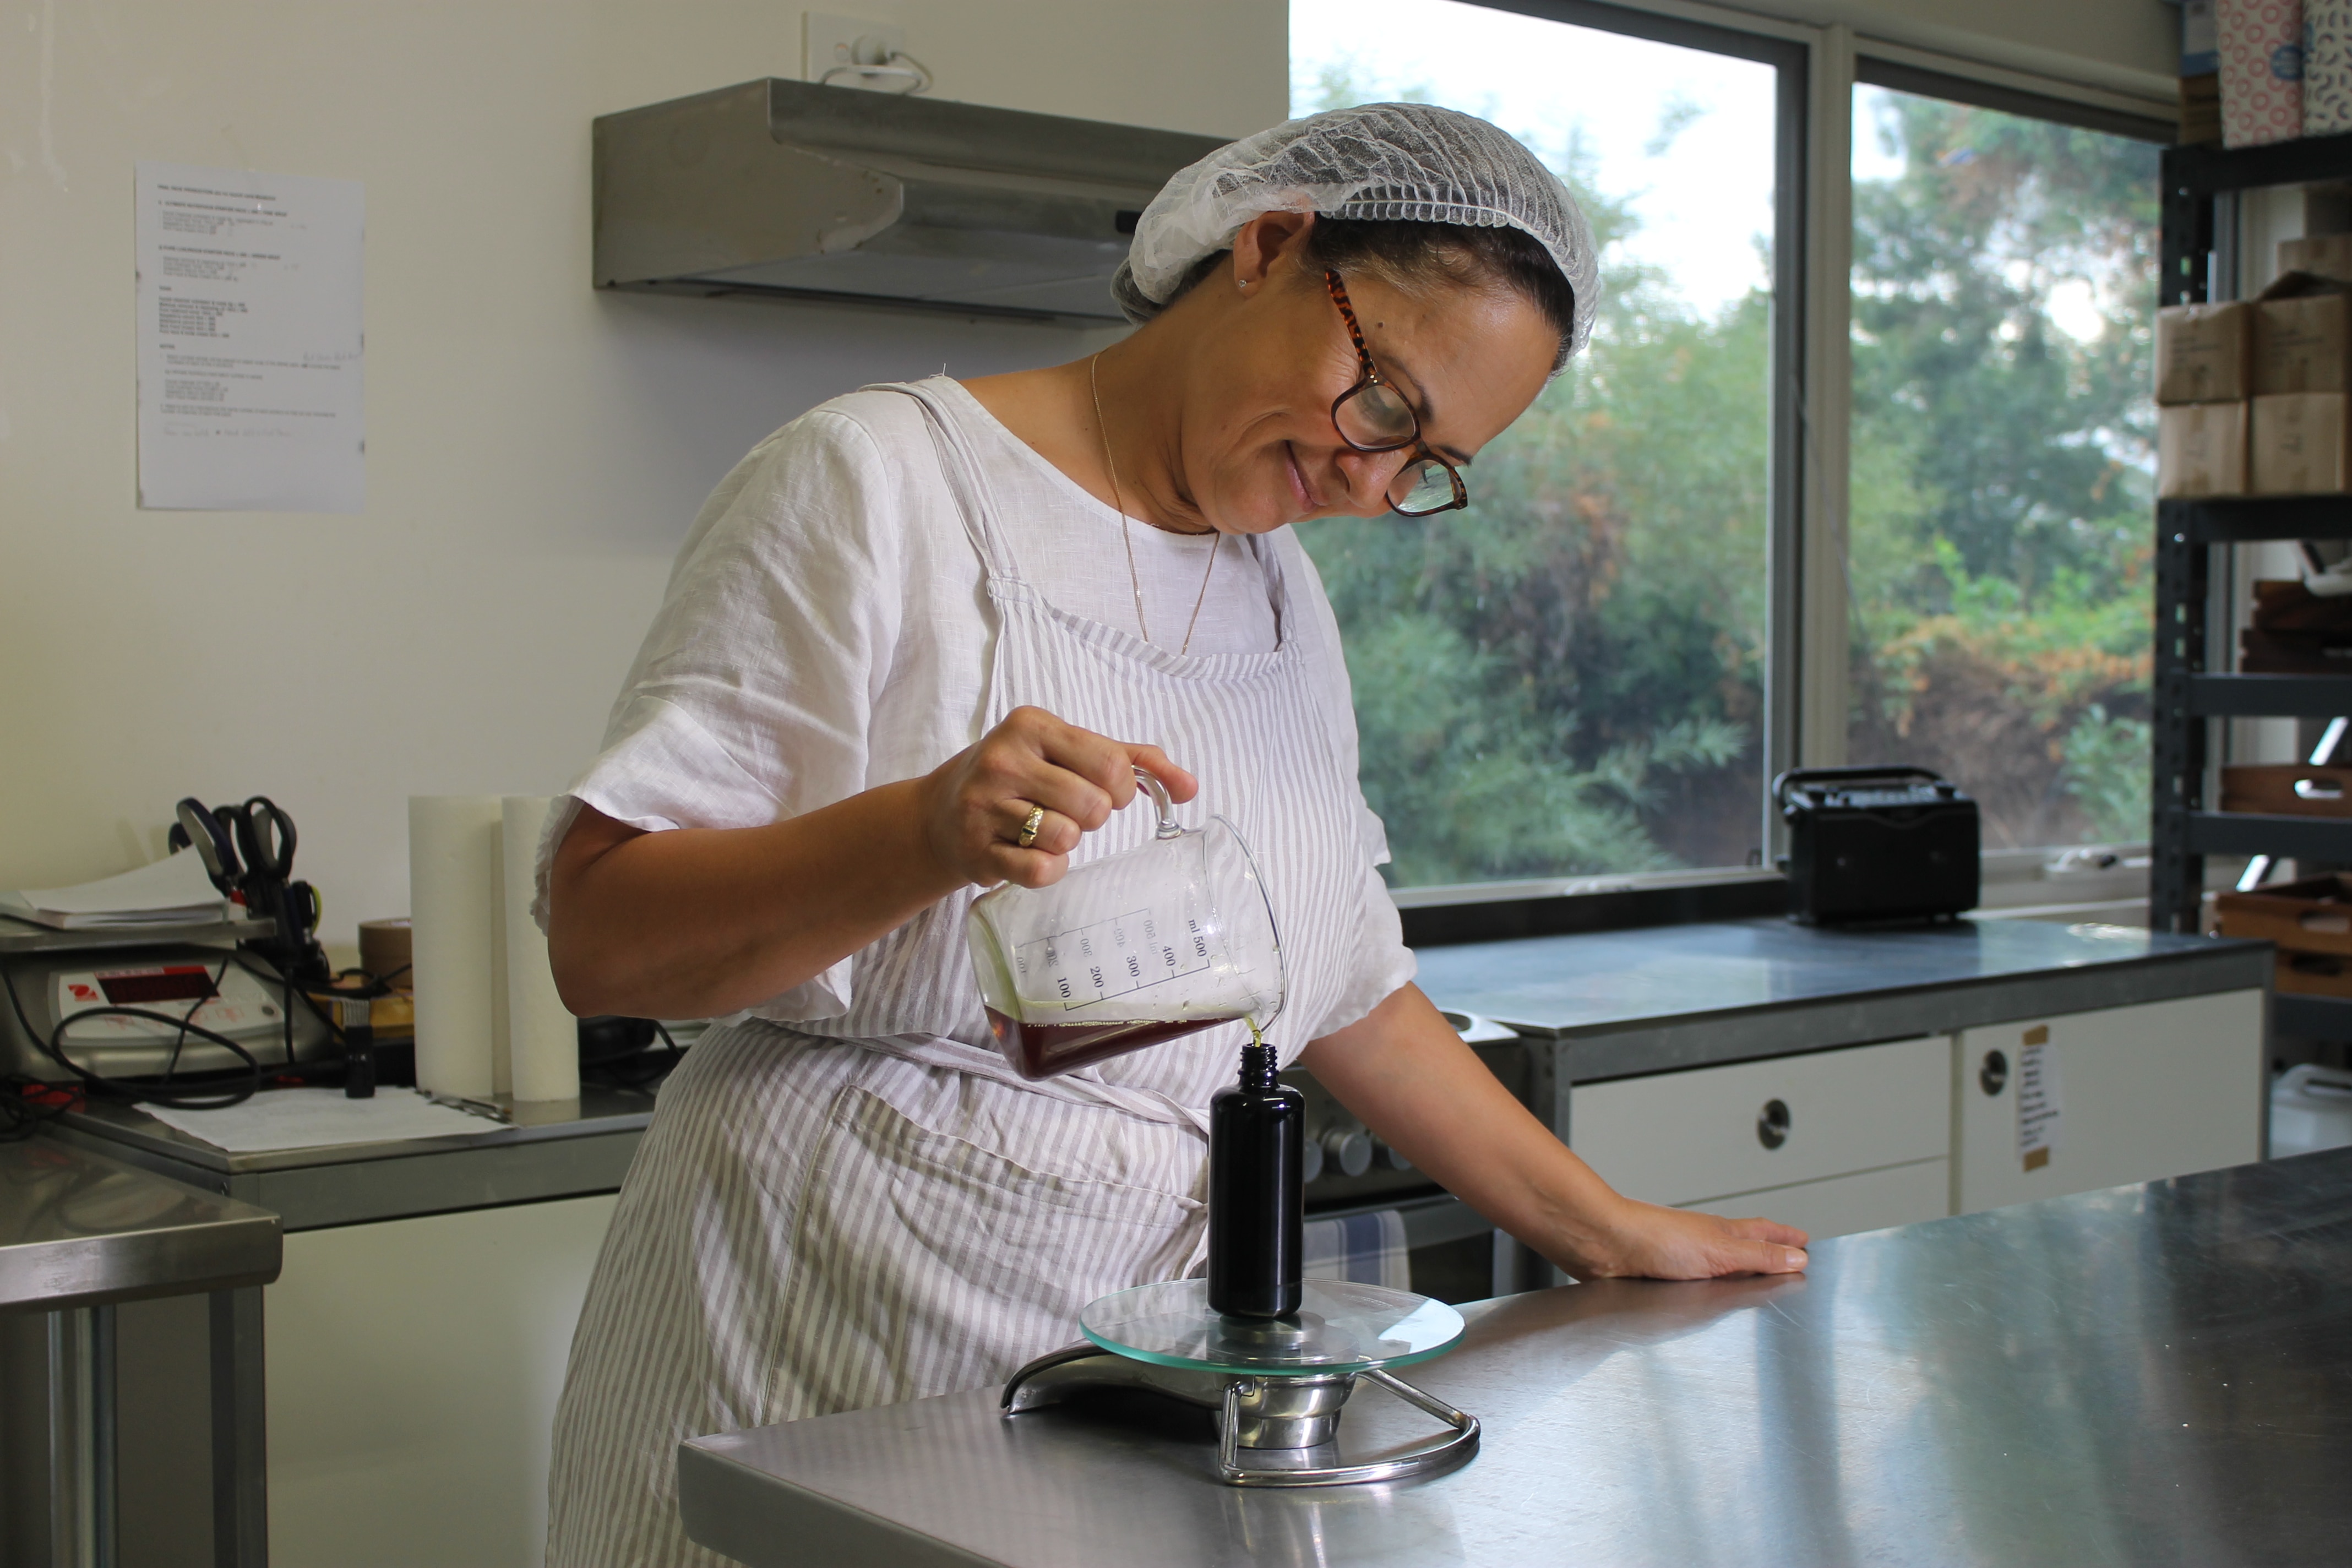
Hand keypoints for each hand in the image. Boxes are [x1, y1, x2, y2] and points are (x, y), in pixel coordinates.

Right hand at [917, 706, 1196, 890]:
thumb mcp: (1068, 752)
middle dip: (1094, 817)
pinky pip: (1041, 871)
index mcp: (1031, 725)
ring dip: (1067, 842)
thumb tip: (1189, 786)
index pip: (1111, 764)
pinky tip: (1029, 854)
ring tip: (1041, 829)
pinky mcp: (976, 849)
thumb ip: (1133, 760)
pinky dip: (1047, 870)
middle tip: (1068, 811)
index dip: (1123, 789)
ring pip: (1067, 838)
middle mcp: (1004, 759)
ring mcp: (984, 805)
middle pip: (1094, 805)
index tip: (1108, 792)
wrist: (938, 813)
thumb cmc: (1018, 778)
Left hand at [1570, 1196, 1808, 1280]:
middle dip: (1766, 1253)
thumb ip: (1759, 1256)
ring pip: (1720, 1266)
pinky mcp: (1664, 1280)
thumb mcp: (1720, 1251)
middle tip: (1788, 1257)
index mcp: (1723, 1233)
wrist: (1606, 1247)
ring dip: (1739, 1271)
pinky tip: (1709, 1298)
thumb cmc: (1656, 1239)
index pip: (1763, 1232)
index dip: (1784, 1236)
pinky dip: (1711, 1289)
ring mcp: (1683, 1262)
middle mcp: (1704, 1245)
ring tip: (1755, 1280)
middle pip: (1744, 1247)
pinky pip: (1697, 1284)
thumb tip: (1799, 1258)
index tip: (1804, 1239)